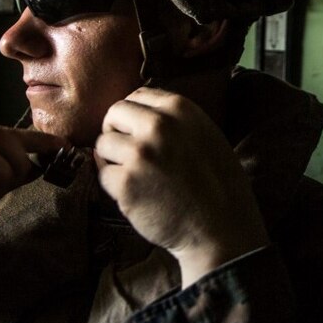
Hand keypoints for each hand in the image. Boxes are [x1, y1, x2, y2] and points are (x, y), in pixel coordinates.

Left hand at [95, 87, 268, 286]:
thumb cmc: (216, 183)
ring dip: (113, 159)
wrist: (220, 227)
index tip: (138, 132)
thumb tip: (137, 111)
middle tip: (129, 153)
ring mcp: (140, 154)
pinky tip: (136, 194)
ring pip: (102, 144)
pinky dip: (114, 185)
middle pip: (114, 113)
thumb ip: (174, 119)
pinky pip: (103, 174)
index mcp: (181, 109)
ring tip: (135, 175)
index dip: (134, 115)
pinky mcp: (126, 184)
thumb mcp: (205, 135)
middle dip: (116, 131)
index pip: (137, 95)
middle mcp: (159, 126)